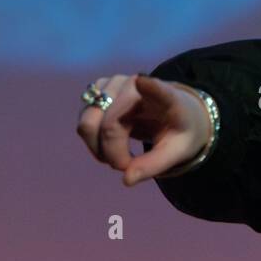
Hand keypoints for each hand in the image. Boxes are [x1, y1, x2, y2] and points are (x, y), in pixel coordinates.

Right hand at [75, 74, 212, 185]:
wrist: (173, 111)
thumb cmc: (176, 131)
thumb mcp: (175, 152)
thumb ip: (153, 165)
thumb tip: (126, 179)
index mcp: (167, 97)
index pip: (158, 90)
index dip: (150, 87)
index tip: (142, 82)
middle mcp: (135, 83)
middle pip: (108, 124)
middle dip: (112, 153)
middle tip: (127, 165)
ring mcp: (113, 84)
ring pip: (87, 124)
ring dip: (99, 149)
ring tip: (120, 156)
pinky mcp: (98, 90)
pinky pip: (84, 123)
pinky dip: (93, 141)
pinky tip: (110, 145)